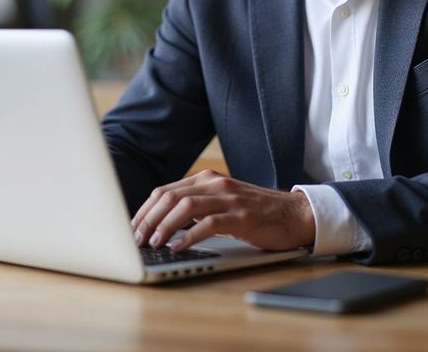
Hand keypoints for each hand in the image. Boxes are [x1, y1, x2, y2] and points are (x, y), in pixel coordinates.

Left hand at [131, 170, 314, 251]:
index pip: (165, 191)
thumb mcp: (222, 203)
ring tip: (154, 243)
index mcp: (207, 180)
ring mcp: (229, 198)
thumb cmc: (255, 213)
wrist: (294, 214)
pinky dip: (189, 236)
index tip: (132, 228)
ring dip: (164, 226)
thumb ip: (197, 206)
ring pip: (186, 207)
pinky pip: (209, 223)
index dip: (145, 210)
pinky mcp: (242, 216)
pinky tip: (178, 247)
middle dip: (148, 219)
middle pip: (170, 197)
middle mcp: (216, 184)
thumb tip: (161, 224)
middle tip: (136, 239)